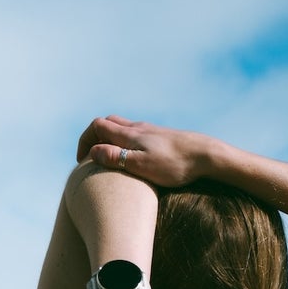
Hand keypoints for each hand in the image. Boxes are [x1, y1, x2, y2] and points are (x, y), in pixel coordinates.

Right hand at [75, 114, 211, 188]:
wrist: (205, 155)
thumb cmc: (175, 165)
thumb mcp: (142, 166)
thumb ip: (117, 158)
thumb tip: (93, 152)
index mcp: (130, 134)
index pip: (97, 126)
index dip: (85, 140)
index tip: (82, 161)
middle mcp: (138, 128)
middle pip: (108, 122)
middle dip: (94, 136)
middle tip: (90, 157)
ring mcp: (150, 131)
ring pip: (122, 126)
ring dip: (109, 138)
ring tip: (108, 157)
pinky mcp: (161, 137)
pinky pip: (135, 133)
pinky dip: (124, 141)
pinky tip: (131, 156)